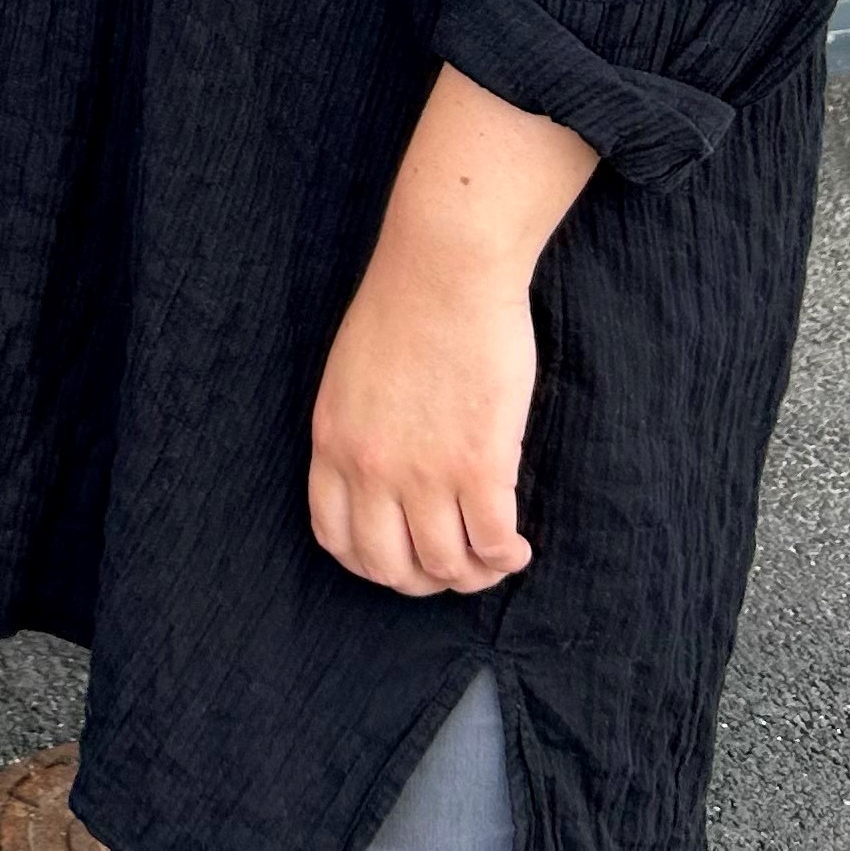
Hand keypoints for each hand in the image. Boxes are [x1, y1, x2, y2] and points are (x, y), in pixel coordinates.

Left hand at [309, 232, 540, 597]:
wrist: (445, 268)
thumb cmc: (405, 308)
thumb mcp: (349, 377)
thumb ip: (358, 432)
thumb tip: (382, 482)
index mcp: (332, 442)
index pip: (336, 537)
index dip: (371, 564)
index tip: (402, 559)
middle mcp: (371, 467)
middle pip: (388, 566)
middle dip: (423, 581)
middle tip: (453, 566)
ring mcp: (424, 471)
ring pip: (445, 565)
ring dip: (473, 574)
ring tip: (494, 557)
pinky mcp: (480, 464)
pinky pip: (493, 543)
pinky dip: (507, 557)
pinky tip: (516, 546)